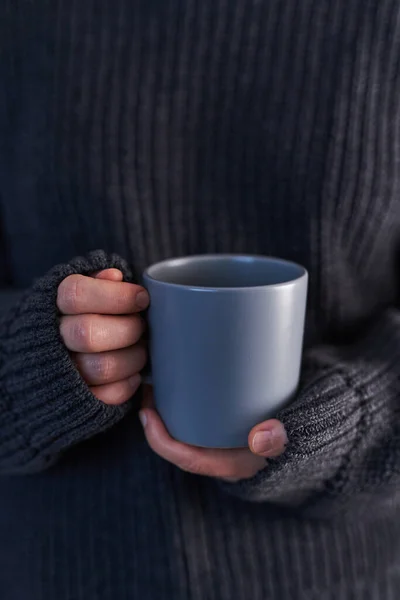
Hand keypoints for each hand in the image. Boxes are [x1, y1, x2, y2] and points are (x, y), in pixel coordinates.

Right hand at [57, 268, 148, 404]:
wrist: (61, 353)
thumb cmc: (89, 313)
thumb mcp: (90, 290)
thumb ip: (102, 281)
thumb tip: (114, 276)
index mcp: (54, 304)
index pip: (76, 295)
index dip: (116, 296)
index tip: (142, 298)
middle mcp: (53, 338)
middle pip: (88, 333)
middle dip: (128, 329)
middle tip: (141, 326)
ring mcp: (64, 371)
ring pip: (101, 367)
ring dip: (133, 358)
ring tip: (141, 348)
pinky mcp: (79, 399)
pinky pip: (108, 395)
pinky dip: (128, 384)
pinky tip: (133, 372)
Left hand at [139, 386, 287, 481]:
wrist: (314, 435)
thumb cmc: (300, 435)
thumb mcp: (292, 439)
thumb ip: (278, 440)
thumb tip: (264, 436)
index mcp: (231, 465)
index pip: (187, 459)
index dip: (160, 440)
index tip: (146, 413)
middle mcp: (222, 458)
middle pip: (180, 444)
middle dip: (158, 420)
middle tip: (148, 387)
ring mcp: (223, 444)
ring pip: (187, 432)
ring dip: (169, 411)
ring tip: (159, 380)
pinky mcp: (225, 429)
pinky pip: (198, 422)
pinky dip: (184, 405)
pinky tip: (182, 381)